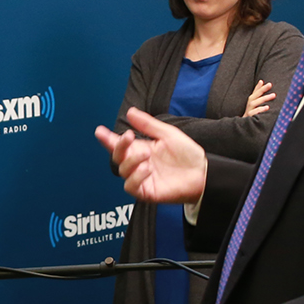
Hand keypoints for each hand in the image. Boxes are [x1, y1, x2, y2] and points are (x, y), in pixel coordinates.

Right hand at [94, 108, 208, 204]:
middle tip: (128, 137)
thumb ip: (148, 125)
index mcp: (141, 149)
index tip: (100, 131)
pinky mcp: (146, 192)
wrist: (203, 173)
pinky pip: (131, 187)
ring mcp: (142, 178)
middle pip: (118, 157)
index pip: (120, 144)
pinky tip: (147, 169)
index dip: (108, 138)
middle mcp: (138, 164)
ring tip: (146, 155)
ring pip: (123, 171)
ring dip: (131, 161)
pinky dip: (136, 177)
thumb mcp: (168, 134)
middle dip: (119, 146)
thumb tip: (131, 112)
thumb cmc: (187, 155)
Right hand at [243, 80, 275, 117]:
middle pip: (253, 97)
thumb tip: (261, 82)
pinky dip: (260, 110)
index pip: (254, 93)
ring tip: (273, 95)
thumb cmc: (251, 116)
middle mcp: (248, 107)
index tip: (262, 80)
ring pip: (253, 104)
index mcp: (250, 104)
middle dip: (261, 90)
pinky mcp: (249, 119)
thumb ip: (257, 96)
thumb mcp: (254, 106)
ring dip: (263, 99)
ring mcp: (248, 113)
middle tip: (270, 84)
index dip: (258, 87)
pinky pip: (253, 113)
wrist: (243, 129)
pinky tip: (267, 108)